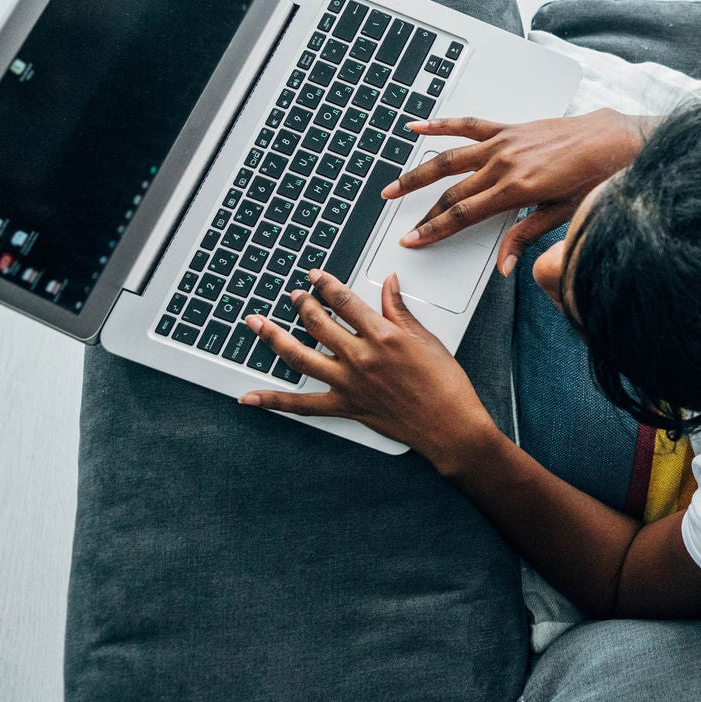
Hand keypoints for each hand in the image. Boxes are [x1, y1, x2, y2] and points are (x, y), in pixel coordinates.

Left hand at [239, 270, 500, 472]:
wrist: (449, 425)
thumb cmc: (445, 384)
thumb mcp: (426, 339)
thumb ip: (399, 310)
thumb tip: (389, 284)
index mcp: (383, 336)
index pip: (344, 301)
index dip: (325, 284)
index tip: (315, 276)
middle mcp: (361, 358)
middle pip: (318, 323)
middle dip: (301, 304)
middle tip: (293, 295)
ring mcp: (349, 383)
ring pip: (300, 357)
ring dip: (274, 338)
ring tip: (257, 323)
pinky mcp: (346, 407)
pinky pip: (302, 405)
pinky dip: (274, 401)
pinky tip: (251, 397)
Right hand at [382, 109, 652, 272]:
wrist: (617, 140)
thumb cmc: (597, 177)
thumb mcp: (562, 214)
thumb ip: (526, 236)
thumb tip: (504, 265)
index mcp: (516, 189)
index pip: (463, 214)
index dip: (434, 229)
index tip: (412, 239)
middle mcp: (504, 163)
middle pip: (452, 191)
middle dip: (424, 210)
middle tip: (400, 223)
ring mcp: (505, 142)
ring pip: (450, 158)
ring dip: (419, 172)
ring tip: (394, 184)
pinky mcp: (511, 128)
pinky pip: (469, 124)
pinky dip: (441, 124)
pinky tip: (418, 126)